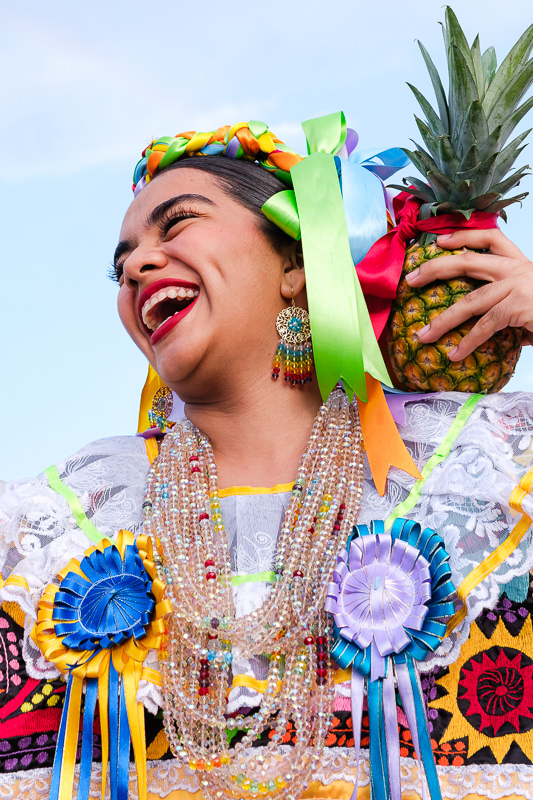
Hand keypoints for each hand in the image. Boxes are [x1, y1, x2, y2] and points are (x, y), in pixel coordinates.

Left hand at [405, 228, 532, 359]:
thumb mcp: (530, 299)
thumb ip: (507, 302)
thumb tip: (481, 320)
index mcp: (520, 262)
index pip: (490, 237)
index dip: (462, 235)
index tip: (438, 241)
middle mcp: (517, 269)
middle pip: (468, 261)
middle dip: (435, 269)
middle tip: (411, 279)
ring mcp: (518, 286)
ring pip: (470, 301)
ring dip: (443, 321)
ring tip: (423, 336)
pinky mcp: (518, 307)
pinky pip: (485, 326)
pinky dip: (467, 342)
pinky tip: (454, 354)